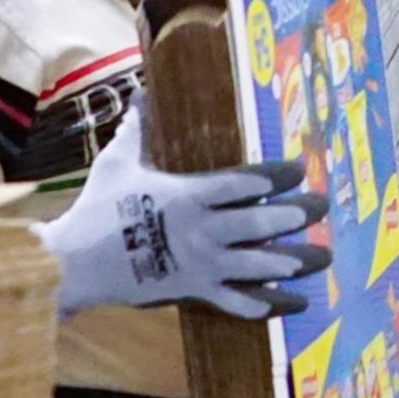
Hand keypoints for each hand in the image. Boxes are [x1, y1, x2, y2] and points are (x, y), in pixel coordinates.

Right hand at [38, 121, 331, 322]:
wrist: (75, 263)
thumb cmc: (97, 209)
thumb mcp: (117, 163)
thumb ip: (136, 131)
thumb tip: (141, 94)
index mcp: (188, 195)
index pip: (243, 182)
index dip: (276, 175)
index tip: (300, 168)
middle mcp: (202, 230)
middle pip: (260, 221)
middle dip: (296, 214)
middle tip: (322, 207)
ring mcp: (201, 264)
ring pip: (258, 264)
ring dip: (294, 261)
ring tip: (323, 257)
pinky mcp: (194, 291)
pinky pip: (237, 301)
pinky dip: (267, 303)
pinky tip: (292, 302)